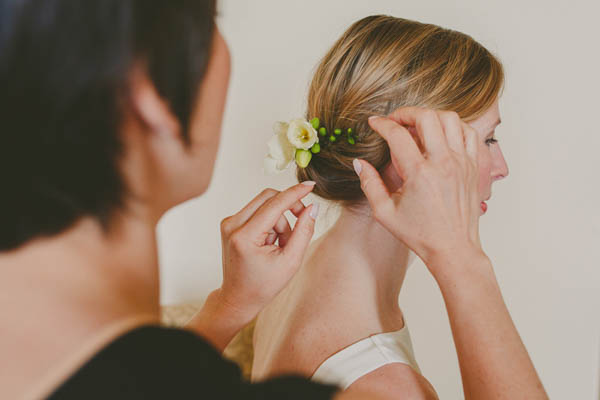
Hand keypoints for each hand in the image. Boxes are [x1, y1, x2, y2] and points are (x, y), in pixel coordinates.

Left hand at [218, 182, 318, 323]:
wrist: (238, 297)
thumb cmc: (263, 285)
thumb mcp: (291, 261)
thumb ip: (304, 231)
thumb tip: (312, 207)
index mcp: (245, 236)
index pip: (274, 204)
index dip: (295, 193)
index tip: (310, 185)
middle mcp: (232, 225)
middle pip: (268, 197)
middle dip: (288, 208)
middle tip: (300, 223)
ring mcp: (229, 223)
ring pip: (264, 204)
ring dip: (279, 220)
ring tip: (280, 245)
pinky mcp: (231, 223)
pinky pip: (257, 211)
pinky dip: (269, 223)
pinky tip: (269, 242)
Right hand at [354, 107, 483, 269]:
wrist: (453, 249)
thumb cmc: (420, 234)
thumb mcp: (384, 213)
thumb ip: (369, 184)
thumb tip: (359, 163)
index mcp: (419, 174)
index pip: (398, 135)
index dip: (382, 124)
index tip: (374, 123)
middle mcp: (443, 164)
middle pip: (427, 117)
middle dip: (407, 113)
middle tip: (395, 120)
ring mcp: (462, 163)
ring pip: (450, 119)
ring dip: (431, 116)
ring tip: (418, 125)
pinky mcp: (473, 167)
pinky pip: (469, 133)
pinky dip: (454, 126)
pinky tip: (441, 134)